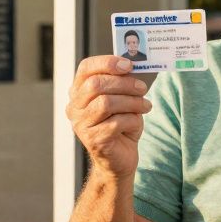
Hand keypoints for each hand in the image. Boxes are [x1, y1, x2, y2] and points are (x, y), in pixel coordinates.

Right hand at [66, 56, 152, 177]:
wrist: (119, 159)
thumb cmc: (120, 125)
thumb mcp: (121, 100)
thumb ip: (122, 83)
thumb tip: (134, 67)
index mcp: (79, 92)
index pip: (86, 68)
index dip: (107, 63)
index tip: (129, 65)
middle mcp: (75, 107)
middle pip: (96, 84)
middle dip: (124, 83)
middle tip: (142, 88)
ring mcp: (81, 125)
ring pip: (106, 103)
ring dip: (131, 102)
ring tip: (145, 106)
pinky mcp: (93, 140)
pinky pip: (116, 123)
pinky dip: (132, 120)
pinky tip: (137, 122)